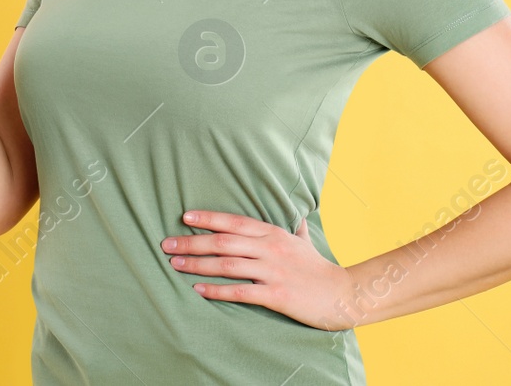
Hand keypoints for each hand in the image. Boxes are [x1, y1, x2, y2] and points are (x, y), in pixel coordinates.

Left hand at [160, 210, 356, 330]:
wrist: (343, 293)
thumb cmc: (319, 268)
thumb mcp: (304, 241)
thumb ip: (296, 228)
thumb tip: (297, 215)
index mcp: (274, 233)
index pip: (234, 222)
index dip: (208, 218)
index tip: (185, 217)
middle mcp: (270, 248)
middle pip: (223, 241)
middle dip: (192, 241)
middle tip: (167, 244)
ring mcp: (273, 271)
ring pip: (227, 264)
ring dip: (198, 264)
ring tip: (175, 264)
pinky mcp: (276, 294)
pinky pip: (240, 291)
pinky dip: (217, 290)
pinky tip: (199, 289)